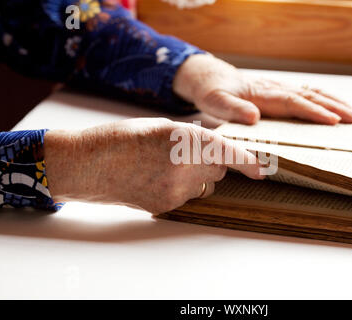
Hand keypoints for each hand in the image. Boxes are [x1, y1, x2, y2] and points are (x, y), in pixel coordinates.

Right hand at [44, 118, 263, 213]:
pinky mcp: (165, 206)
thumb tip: (216, 146)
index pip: (225, 151)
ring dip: (198, 177)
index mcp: (182, 138)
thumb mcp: (160, 126)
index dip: (247, 161)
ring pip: (205, 185)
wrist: (88, 164)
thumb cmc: (120, 138)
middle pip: (218, 170)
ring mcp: (174, 190)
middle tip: (190, 154)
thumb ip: (192, 136)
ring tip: (168, 166)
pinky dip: (182, 188)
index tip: (262, 169)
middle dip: (213, 162)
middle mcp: (182, 166)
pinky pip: (188, 197)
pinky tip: (158, 179)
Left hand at [173, 54, 351, 124]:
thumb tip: (254, 117)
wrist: (213, 78)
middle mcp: (276, 89)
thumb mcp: (215, 102)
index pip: (294, 103)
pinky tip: (337, 107)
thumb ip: (232, 109)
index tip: (333, 121)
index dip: (314, 112)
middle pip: (310, 96)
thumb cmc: (214, 92)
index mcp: (263, 94)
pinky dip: (326, 100)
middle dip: (335, 107)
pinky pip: (308, 94)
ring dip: (336, 102)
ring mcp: (280, 89)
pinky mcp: (281, 91)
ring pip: (313, 93)